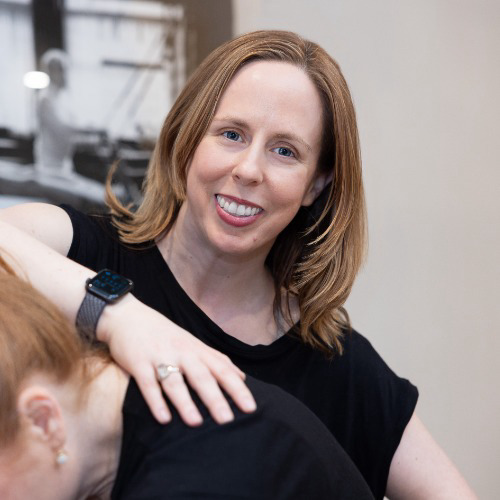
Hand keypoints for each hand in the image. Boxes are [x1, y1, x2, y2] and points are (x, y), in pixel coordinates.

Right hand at [98, 295, 256, 425]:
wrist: (128, 316)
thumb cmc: (164, 334)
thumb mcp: (193, 343)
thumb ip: (216, 359)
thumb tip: (241, 377)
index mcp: (197, 350)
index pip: (222, 369)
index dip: (237, 388)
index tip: (251, 407)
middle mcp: (182, 352)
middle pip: (201, 376)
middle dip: (215, 398)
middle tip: (228, 420)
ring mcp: (160, 357)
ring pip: (175, 381)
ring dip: (185, 402)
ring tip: (196, 422)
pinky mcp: (138, 363)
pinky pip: (148, 384)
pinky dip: (155, 401)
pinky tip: (163, 418)